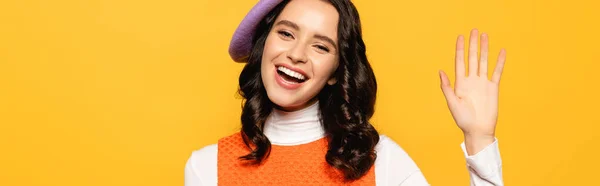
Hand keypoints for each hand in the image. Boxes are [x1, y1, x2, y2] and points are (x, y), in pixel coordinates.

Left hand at [439, 29, 506, 153]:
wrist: (478, 130)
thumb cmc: (462, 119)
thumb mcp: (452, 103)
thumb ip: (446, 87)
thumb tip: (440, 71)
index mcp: (460, 83)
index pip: (459, 61)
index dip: (459, 49)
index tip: (460, 37)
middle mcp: (471, 80)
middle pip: (472, 58)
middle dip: (472, 44)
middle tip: (474, 30)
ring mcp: (482, 83)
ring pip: (484, 62)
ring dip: (485, 49)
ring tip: (485, 36)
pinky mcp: (493, 88)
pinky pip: (497, 72)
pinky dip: (499, 62)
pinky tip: (501, 51)